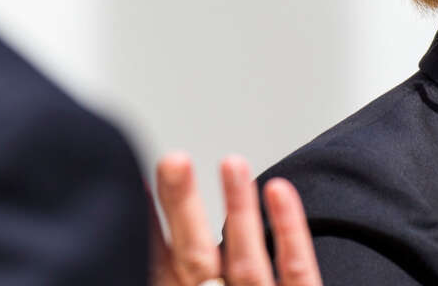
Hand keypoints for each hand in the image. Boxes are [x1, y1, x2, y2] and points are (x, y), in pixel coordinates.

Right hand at [151, 152, 321, 285]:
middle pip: (195, 257)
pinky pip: (298, 272)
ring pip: (246, 261)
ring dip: (237, 208)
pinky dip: (290, 230)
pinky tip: (279, 191)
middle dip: (182, 207)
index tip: (139, 184)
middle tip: (173, 162)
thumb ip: (189, 275)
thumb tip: (164, 261)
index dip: (150, 226)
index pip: (164, 267)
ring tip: (232, 163)